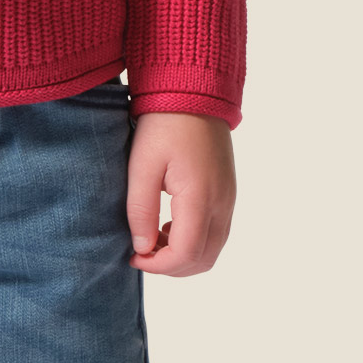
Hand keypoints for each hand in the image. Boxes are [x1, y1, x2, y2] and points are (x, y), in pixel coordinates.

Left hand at [126, 112, 235, 276]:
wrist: (194, 95)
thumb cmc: (164, 125)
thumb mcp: (142, 166)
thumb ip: (141, 210)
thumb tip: (142, 246)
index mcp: (200, 197)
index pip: (186, 254)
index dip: (157, 266)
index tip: (133, 256)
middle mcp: (222, 203)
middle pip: (204, 260)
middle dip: (171, 267)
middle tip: (141, 252)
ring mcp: (229, 199)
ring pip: (213, 250)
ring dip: (183, 255)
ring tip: (152, 238)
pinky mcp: (228, 194)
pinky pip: (216, 233)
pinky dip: (194, 242)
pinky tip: (168, 225)